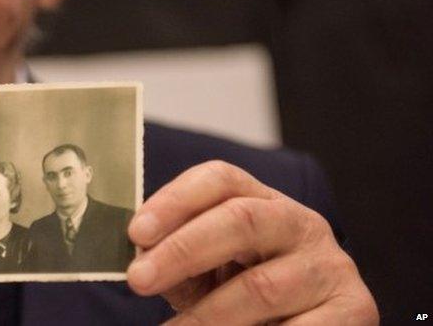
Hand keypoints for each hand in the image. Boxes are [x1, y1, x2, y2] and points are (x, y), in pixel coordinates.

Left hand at [126, 160, 377, 324]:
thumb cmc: (243, 300)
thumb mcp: (207, 274)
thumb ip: (175, 261)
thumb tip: (139, 260)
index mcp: (262, 202)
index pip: (219, 179)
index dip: (175, 200)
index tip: (136, 232)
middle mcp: (301, 224)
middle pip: (240, 220)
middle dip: (182, 250)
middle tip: (138, 280)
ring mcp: (331, 266)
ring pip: (261, 286)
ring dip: (208, 316)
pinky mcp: (356, 310)